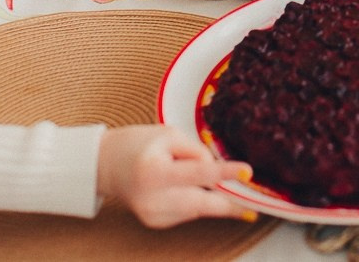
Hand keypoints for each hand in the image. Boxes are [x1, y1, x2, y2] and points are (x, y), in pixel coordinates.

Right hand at [97, 125, 254, 227]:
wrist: (106, 165)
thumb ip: (196, 152)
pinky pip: (186, 212)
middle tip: (253, 208)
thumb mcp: (169, 136)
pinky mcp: (155, 223)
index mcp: (154, 171)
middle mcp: (153, 198)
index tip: (248, 173)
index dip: (226, 174)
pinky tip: (187, 190)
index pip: (198, 172)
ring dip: (213, 199)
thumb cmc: (139, 144)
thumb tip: (219, 173)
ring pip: (197, 209)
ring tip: (219, 187)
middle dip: (229, 205)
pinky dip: (194, 202)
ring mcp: (153, 215)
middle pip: (202, 203)